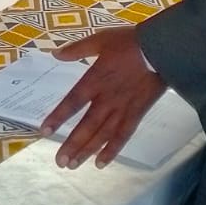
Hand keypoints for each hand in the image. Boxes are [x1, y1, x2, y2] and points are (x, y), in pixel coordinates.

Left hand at [41, 28, 165, 170]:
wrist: (161, 49)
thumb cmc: (130, 43)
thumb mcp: (100, 40)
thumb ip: (77, 49)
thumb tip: (55, 54)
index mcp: (95, 80)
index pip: (72, 102)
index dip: (58, 117)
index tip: (44, 131)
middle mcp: (106, 99)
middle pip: (86, 125)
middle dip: (72, 144)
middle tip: (59, 162)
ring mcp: (122, 108)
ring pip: (102, 135)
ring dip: (87, 150)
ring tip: (74, 165)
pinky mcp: (137, 114)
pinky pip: (123, 135)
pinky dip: (112, 150)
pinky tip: (101, 163)